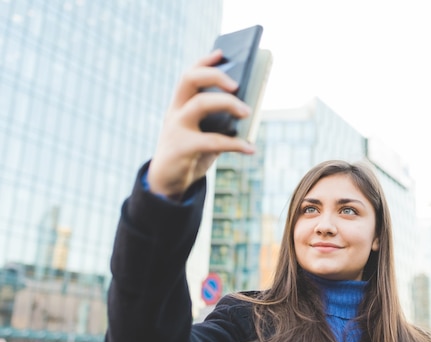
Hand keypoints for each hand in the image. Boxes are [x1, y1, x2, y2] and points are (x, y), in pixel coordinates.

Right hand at [147, 50, 253, 199]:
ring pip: (200, 103)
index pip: (189, 75)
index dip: (204, 62)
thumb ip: (219, 122)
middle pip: (190, 79)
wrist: (165, 185)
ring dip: (227, 102)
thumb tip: (249, 111)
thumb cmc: (190, 155)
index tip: (222, 53)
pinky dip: (235, 144)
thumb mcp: (202, 135)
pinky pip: (213, 141)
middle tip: (237, 83)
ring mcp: (176, 128)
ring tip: (248, 111)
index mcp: (179, 106)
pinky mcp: (182, 148)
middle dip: (214, 75)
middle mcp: (175, 112)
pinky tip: (250, 149)